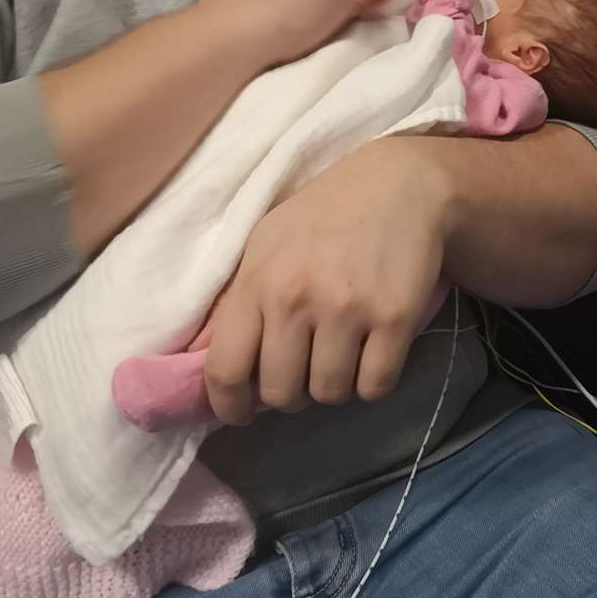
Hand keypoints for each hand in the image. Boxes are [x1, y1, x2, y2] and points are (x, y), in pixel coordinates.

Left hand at [202, 139, 451, 424]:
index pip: (225, 370)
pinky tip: (372, 353)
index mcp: (257, 281)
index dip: (229, 406)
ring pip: (329, 394)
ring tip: (340, 355)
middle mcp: (296, 299)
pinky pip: (375, 386)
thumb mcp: (264, 245)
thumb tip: (197, 358)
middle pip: (281, 393)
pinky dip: (372, 380)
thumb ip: (235, 301)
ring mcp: (347, 310)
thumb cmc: (323, 215)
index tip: (242, 414)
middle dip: (290, 394)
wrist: (399, 184)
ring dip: (333, 386)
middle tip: (303, 371)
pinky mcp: (394, 318)